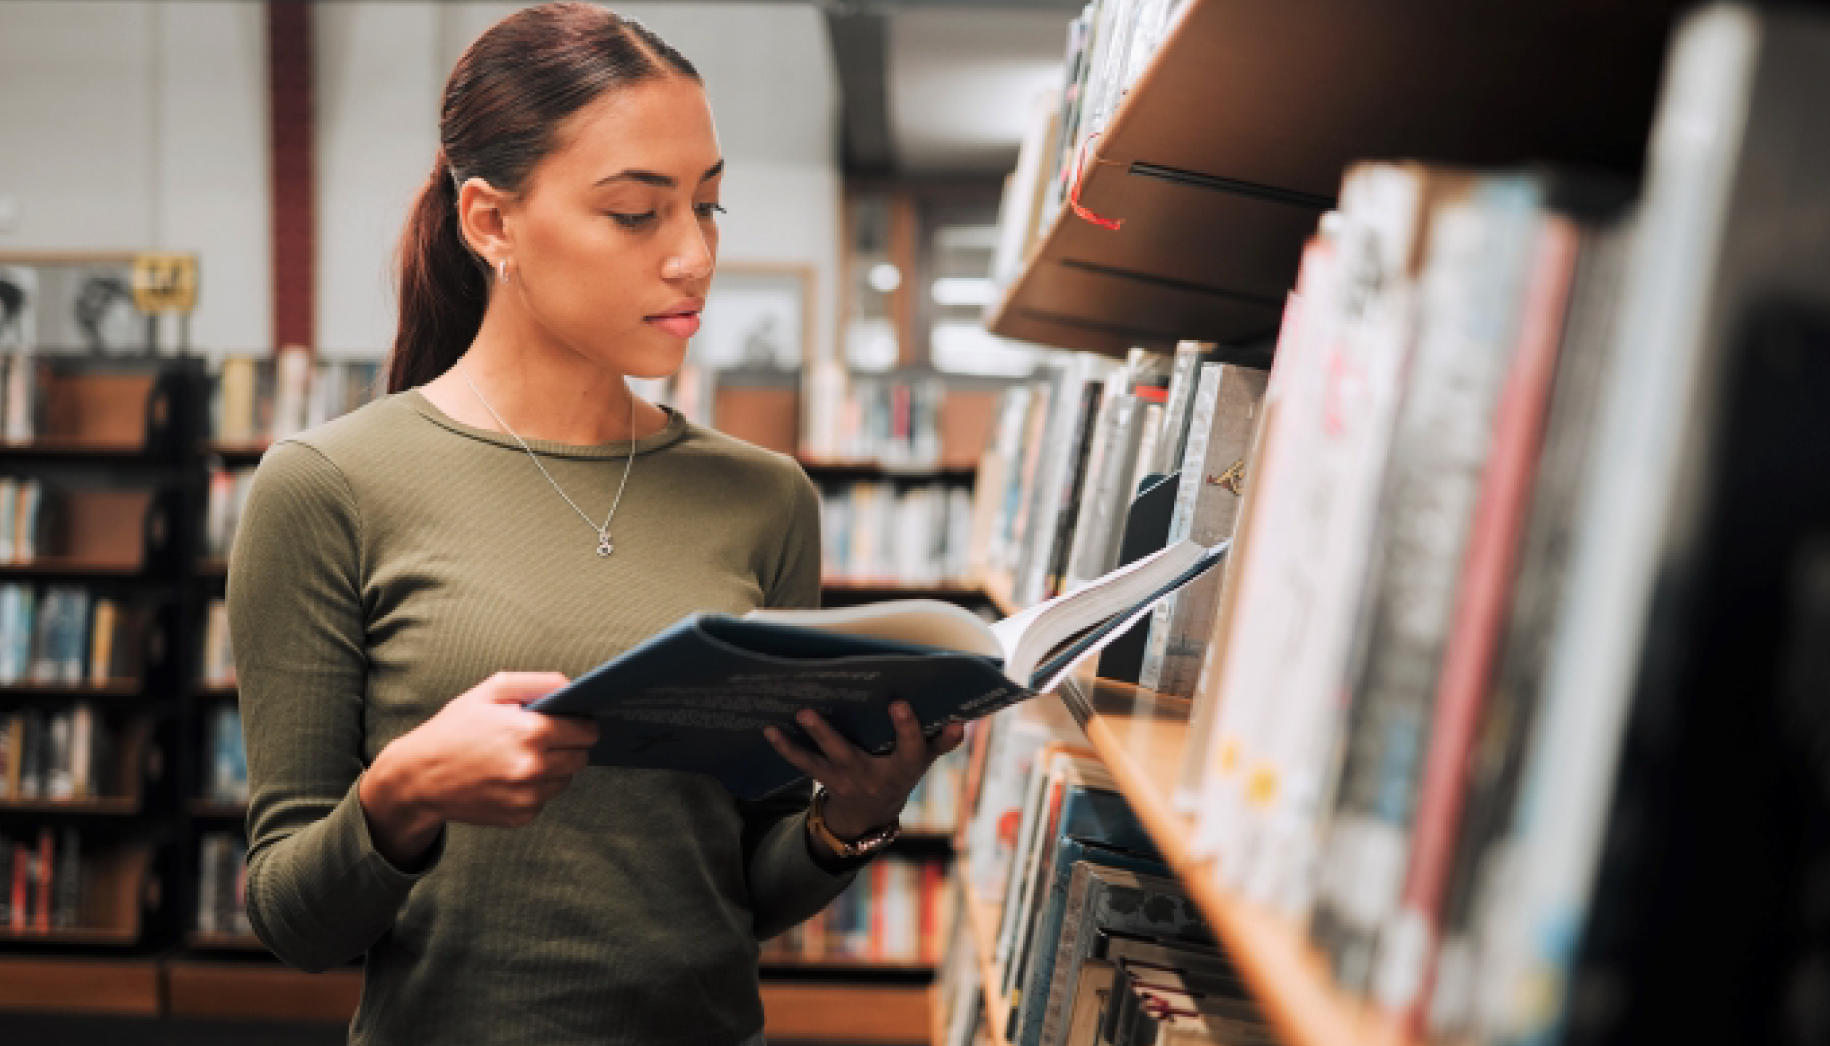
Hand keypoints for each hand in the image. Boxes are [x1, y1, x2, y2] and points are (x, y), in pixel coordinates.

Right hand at [361, 672, 598, 865]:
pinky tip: (509, 777)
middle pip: (581, 757)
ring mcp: (527, 796)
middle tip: (548, 738)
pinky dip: (535, 789)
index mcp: (530, 732)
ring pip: (566, 779)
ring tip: (522, 757)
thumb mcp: (490, 692)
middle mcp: (533, 768)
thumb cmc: (454, 730)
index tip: (577, 722)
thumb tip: (572, 687)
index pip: (586, 731)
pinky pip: (545, 799)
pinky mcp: (520, 817)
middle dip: (571, 746)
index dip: (583, 724)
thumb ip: (536, 683)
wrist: (419, 778)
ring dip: (554, 768)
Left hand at [763, 701, 964, 840]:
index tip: (899, 702)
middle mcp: (872, 775)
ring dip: (806, 738)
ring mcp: (845, 778)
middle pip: (850, 754)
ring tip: (795, 714)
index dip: (906, 726)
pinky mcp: (826, 778)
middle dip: (831, 734)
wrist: (871, 815)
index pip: (911, 747)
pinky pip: (804, 763)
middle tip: (813, 711)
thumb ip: (942, 741)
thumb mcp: (924, 760)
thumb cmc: (901, 773)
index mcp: (903, 766)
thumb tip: (962, 720)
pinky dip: (786, 747)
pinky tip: (769, 730)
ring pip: (821, 760)